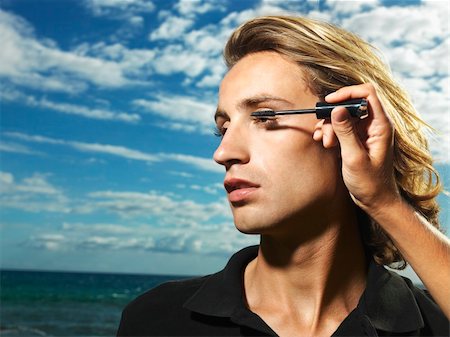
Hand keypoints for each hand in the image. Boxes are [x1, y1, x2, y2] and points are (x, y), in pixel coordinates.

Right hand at [313, 83, 400, 213]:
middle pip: (351, 105)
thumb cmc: (370, 182)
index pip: (367, 93)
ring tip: (326, 143)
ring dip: (330, 127)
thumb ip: (346, 132)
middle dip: (334, 117)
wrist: (375, 200)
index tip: (329, 102)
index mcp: (380, 125)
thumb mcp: (354, 157)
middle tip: (326, 135)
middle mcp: (374, 125)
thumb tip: (337, 109)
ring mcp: (365, 132)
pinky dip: (330, 132)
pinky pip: (341, 127)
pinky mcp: (356, 139)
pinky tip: (324, 142)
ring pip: (343, 116)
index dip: (347, 93)